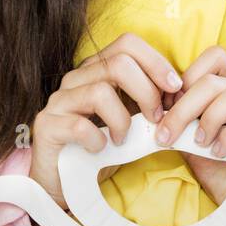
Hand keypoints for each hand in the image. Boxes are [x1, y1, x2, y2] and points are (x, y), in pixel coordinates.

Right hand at [28, 32, 181, 209]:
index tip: (175, 88)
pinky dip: (98, 140)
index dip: (156, 62)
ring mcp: (59, 101)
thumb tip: (179, 93)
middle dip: (147, 91)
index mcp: (96, 70)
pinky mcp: (46, 126)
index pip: (127, 44)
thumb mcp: (132, 120)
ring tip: (124, 140)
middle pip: (118, 63)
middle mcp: (75, 79)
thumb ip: (149, 103)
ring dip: (123, 121)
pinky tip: (101, 149)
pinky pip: (79, 126)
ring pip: (100, 92)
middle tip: (155, 119)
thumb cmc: (102, 148)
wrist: (65, 182)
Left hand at [156, 46, 225, 225]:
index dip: (184, 79)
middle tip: (165, 135)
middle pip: (216, 79)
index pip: (213, 60)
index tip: (163, 110)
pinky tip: (219, 152)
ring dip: (209, 116)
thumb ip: (183, 128)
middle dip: (184, 106)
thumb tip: (156, 114)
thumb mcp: (197, 150)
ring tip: (199, 143)